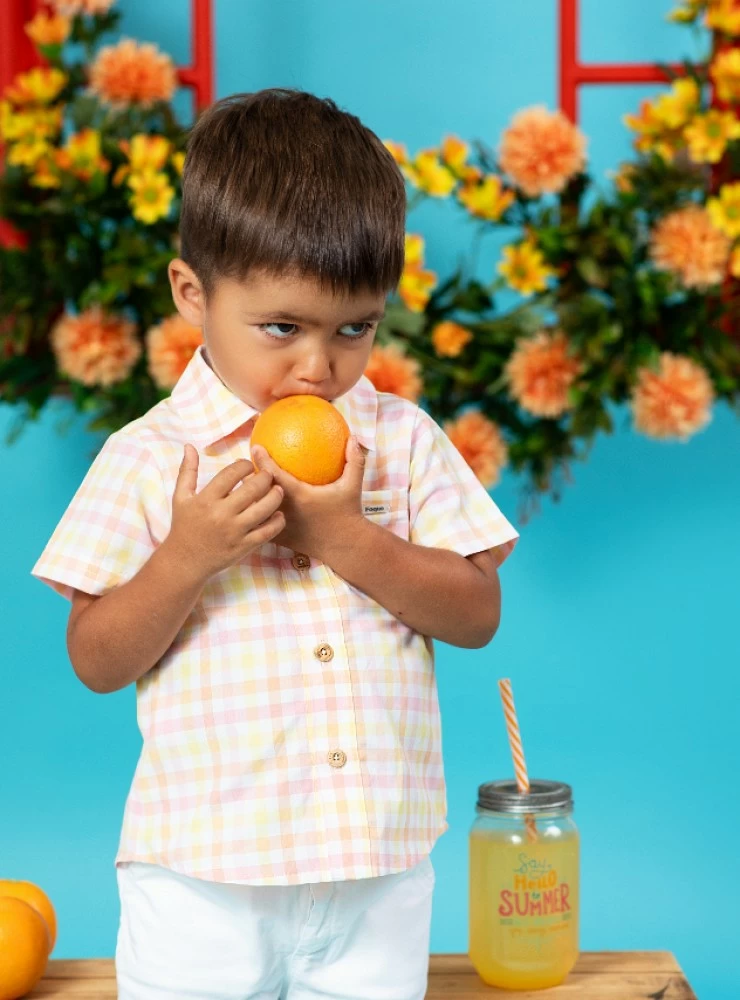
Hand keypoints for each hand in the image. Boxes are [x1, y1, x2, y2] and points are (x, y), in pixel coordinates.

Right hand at [165, 444, 284, 580]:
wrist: (184, 561)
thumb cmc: (183, 526)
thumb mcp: (180, 497)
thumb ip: (187, 471)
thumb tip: (190, 446)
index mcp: (206, 499)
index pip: (231, 473)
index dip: (244, 465)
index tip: (248, 465)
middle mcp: (221, 514)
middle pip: (253, 489)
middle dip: (265, 477)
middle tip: (268, 474)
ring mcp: (234, 531)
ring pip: (264, 509)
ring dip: (275, 496)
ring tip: (277, 490)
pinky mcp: (244, 546)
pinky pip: (267, 532)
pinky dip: (277, 522)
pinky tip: (279, 514)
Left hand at [250, 435, 366, 562]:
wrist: (347, 546)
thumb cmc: (348, 513)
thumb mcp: (353, 486)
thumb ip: (354, 460)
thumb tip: (353, 438)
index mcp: (300, 495)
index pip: (275, 474)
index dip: (262, 459)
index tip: (256, 447)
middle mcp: (287, 511)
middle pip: (258, 492)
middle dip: (248, 479)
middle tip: (245, 467)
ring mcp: (282, 526)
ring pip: (256, 510)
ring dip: (250, 499)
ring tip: (243, 487)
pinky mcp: (281, 539)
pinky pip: (262, 526)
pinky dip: (256, 517)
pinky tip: (252, 508)